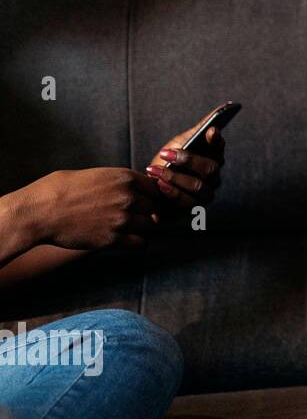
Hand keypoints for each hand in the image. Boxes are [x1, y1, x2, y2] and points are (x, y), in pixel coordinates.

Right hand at [11, 168, 160, 250]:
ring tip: (128, 227)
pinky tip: (125, 238)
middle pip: (154, 207)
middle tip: (135, 214)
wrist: (38, 212)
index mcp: (124, 178)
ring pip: (149, 225)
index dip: (152, 194)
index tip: (145, 199)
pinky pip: (139, 243)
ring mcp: (122, 219)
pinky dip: (135, 242)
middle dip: (145, 211)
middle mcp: (128, 198)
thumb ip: (116, 181)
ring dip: (141, 227)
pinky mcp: (113, 239)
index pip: (156, 187)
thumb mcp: (93, 175)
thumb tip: (128, 185)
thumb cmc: (58, 190)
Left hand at [143, 108, 226, 212]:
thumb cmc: (169, 162)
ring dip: (174, 177)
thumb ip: (199, 130)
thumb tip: (225, 108)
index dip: (217, 141)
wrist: (150, 187)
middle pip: (210, 169)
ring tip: (154, 170)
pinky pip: (185, 204)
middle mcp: (213, 178)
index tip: (210, 132)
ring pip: (198, 187)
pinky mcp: (190, 210)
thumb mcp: (181, 142)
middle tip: (165, 153)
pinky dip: (171, 193)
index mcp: (212, 158)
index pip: (219, 148)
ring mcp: (203, 195)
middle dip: (187, 160)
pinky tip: (159, 185)